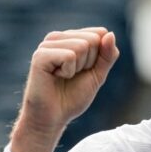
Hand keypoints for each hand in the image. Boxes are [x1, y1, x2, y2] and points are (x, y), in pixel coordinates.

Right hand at [10, 27, 119, 151]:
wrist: (53, 118)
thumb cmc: (72, 97)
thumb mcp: (98, 74)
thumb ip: (107, 55)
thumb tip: (110, 34)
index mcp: (70, 38)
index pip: (101, 33)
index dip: (99, 56)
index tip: (84, 70)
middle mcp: (57, 37)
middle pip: (93, 39)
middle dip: (90, 62)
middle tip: (73, 75)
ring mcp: (47, 45)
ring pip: (82, 46)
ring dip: (78, 68)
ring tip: (63, 77)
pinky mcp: (40, 55)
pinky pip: (69, 56)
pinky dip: (68, 72)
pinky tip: (55, 77)